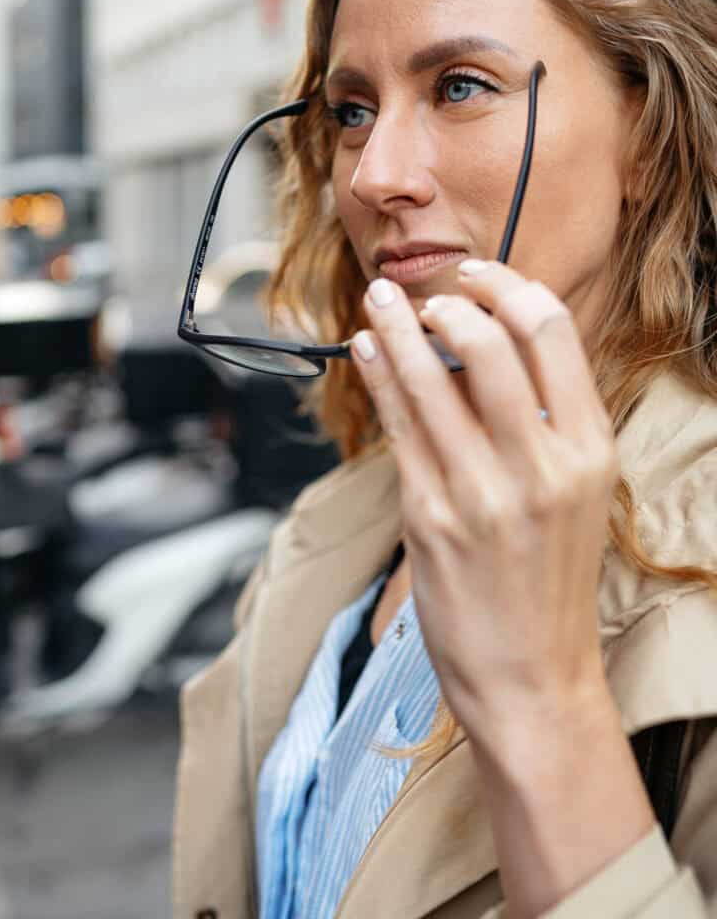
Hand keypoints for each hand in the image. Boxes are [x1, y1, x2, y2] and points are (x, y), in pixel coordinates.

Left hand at [350, 260, 618, 742]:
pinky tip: (367, 353)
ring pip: (432, 378)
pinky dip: (380, 377)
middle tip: (419, 296)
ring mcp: (483, 491)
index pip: (553, 332)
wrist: (532, 679)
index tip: (477, 276)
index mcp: (589, 451)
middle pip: (490, 340)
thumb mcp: (575, 496)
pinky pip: (398, 426)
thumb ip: (542, 425)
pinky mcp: (430, 517)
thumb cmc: (549, 584)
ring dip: (395, 328)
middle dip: (446, 302)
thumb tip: (483, 350)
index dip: (507, 288)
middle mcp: (542, 465)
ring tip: (377, 302)